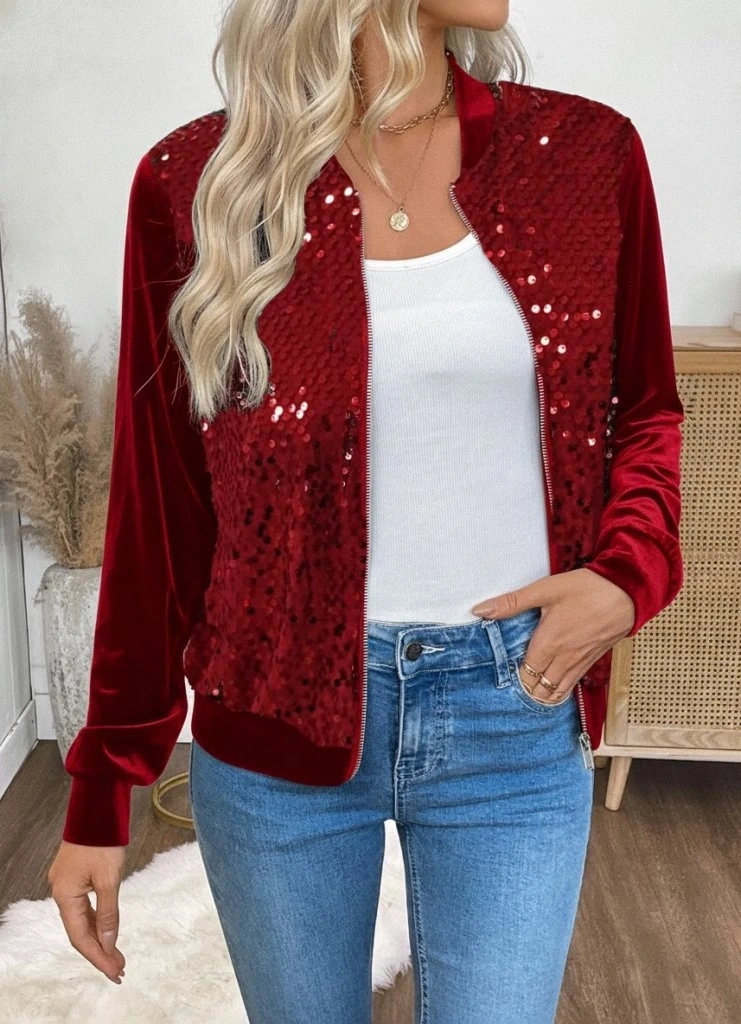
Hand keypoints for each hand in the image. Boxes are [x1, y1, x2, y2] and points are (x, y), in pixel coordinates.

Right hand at [48, 840, 126, 983]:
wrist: (98, 808)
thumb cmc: (102, 839)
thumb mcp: (110, 878)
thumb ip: (109, 912)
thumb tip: (109, 941)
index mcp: (65, 895)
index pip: (80, 937)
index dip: (98, 957)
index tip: (115, 971)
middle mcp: (61, 892)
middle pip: (80, 931)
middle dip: (100, 951)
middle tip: (119, 970)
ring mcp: (66, 884)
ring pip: (82, 920)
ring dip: (100, 938)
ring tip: (117, 956)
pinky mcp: (75, 876)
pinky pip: (84, 906)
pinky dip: (97, 920)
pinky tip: (107, 931)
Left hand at [471, 568, 634, 703]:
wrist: (627, 592)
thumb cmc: (587, 588)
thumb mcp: (545, 590)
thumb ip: (512, 603)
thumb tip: (481, 610)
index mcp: (549, 643)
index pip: (525, 675)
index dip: (513, 679)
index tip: (502, 675)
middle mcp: (564, 659)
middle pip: (540, 690)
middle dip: (525, 690)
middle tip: (512, 685)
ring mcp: (580, 663)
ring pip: (557, 693)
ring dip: (542, 695)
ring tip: (529, 691)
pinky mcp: (593, 661)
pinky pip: (572, 685)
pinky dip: (559, 691)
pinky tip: (552, 687)